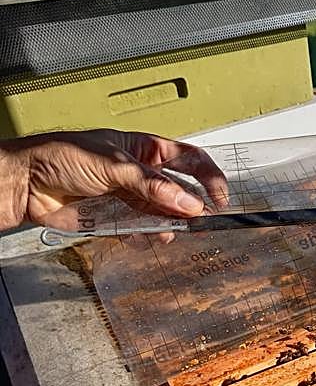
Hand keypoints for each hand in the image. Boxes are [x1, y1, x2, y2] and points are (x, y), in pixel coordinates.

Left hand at [0, 129, 227, 230]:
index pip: (189, 160)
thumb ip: (151, 185)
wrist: (26, 184)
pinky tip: (146, 236)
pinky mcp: (118, 219)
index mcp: (145, 149)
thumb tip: (186, 201)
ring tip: (170, 230)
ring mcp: (131, 197)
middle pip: (180, 191)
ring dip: (170, 224)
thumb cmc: (60, 156)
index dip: (208, 176)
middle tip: (201, 220)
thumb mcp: (114, 164)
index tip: (219, 196)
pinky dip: (147, 236)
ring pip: (163, 214)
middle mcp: (141, 174)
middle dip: (192, 206)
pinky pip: (142, 231)